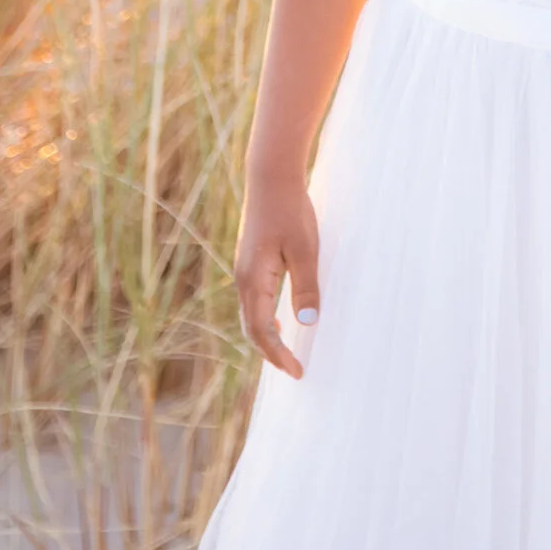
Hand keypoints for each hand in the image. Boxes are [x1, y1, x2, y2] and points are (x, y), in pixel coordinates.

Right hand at [233, 173, 320, 379]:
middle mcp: (243, 279)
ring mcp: (244, 270)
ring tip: (285, 353)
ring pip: (250, 315)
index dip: (278, 355)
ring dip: (266, 337)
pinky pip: (253, 301)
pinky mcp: (249, 261)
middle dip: (270, 353)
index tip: (297, 372)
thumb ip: (305, 288)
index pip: (261, 331)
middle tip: (293, 369)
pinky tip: (278, 320)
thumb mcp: (305, 250)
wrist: (271, 177)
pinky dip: (263, 319)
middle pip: (250, 329)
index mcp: (254, 280)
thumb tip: (307, 325)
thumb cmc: (290, 211)